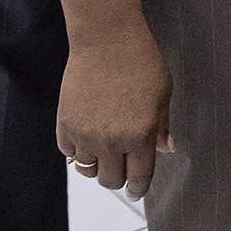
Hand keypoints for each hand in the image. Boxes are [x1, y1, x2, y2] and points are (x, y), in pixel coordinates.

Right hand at [59, 20, 174, 204]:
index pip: (139, 177)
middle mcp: (111, 141)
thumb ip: (162, 126)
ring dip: (97, 164)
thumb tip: (165, 149)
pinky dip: (77, 150)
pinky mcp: (65, 124)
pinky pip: (68, 152)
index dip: (139, 188)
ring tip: (104, 150)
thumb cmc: (140, 61)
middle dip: (119, 177)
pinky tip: (87, 137)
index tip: (137, 191)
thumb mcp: (163, 94)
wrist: (106, 39)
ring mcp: (85, 134)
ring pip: (87, 170)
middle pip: (110, 180)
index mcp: (140, 135)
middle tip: (123, 167)